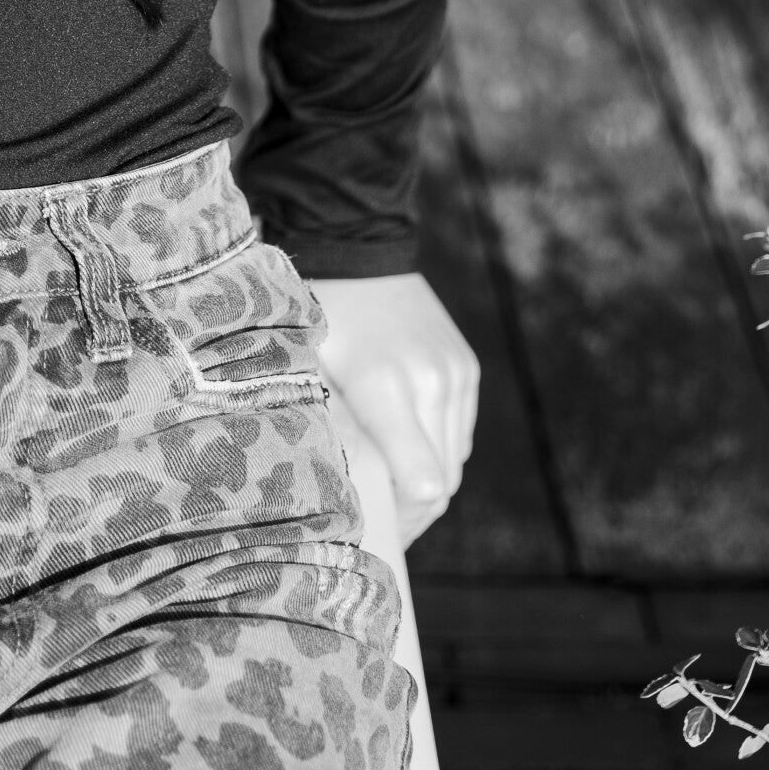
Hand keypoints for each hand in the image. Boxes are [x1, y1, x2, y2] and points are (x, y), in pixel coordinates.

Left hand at [314, 272, 478, 546]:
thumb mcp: (303, 370)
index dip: (404, 519)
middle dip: (413, 511)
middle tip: (378, 523)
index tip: (374, 527)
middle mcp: (433, 382)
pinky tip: (404, 450)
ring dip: (427, 483)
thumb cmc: (313, 313)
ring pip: (455, 462)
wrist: (354, 242)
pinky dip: (437, 451)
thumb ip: (321, 429)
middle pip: (443, 483)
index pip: (425, 487)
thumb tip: (326, 496)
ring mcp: (455, 374)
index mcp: (387, 387)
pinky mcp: (465, 368)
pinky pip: (459, 433)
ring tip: (388, 490)